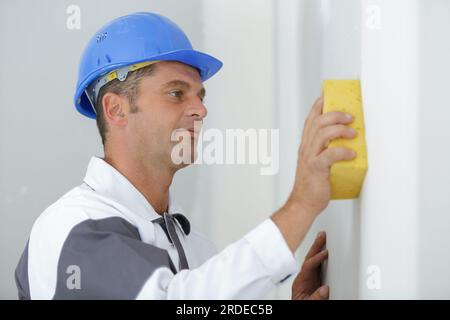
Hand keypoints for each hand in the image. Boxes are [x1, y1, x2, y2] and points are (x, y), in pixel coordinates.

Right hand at [288, 94, 355, 214]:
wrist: (304, 203)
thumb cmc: (313, 184)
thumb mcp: (319, 162)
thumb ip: (328, 149)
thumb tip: (350, 141)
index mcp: (306, 144)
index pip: (311, 119)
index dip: (319, 105)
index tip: (328, 94)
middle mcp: (306, 148)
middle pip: (317, 122)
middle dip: (335, 114)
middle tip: (351, 117)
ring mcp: (309, 157)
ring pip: (322, 134)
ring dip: (340, 129)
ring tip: (353, 132)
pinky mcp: (315, 168)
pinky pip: (329, 155)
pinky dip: (342, 151)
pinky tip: (352, 153)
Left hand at [292, 231, 328, 299]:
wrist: (300, 307)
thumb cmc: (301, 304)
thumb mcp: (307, 303)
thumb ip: (315, 297)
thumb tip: (325, 288)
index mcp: (300, 282)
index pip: (308, 266)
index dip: (317, 259)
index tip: (326, 253)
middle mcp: (303, 278)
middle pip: (309, 258)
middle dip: (316, 246)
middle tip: (322, 235)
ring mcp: (309, 278)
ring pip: (313, 259)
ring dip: (318, 248)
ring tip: (323, 237)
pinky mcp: (314, 280)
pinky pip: (318, 265)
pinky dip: (322, 256)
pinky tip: (325, 250)